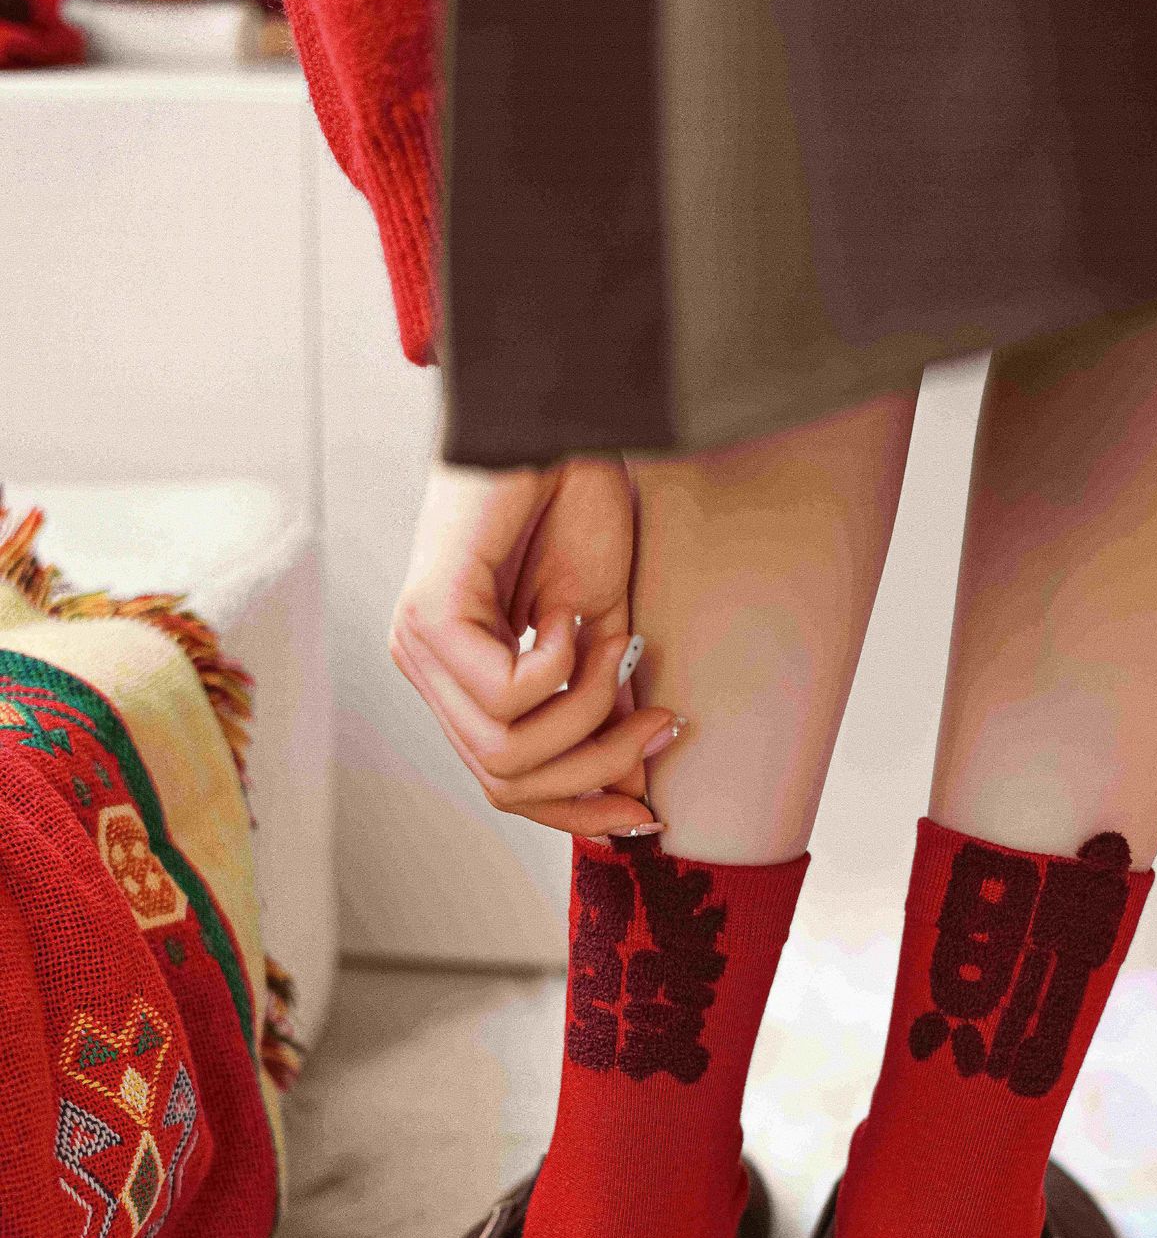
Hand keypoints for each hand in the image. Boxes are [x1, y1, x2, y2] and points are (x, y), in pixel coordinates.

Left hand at [389, 449, 683, 839]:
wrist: (562, 425)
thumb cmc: (576, 509)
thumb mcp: (603, 633)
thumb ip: (605, 709)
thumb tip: (635, 787)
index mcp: (461, 678)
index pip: (506, 785)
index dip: (578, 811)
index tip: (648, 813)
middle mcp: (427, 671)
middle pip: (506, 783)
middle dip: (596, 767)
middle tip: (658, 723)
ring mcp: (418, 646)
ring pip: (505, 752)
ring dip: (582, 711)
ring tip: (607, 647)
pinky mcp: (428, 616)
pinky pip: (504, 695)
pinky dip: (557, 665)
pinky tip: (563, 612)